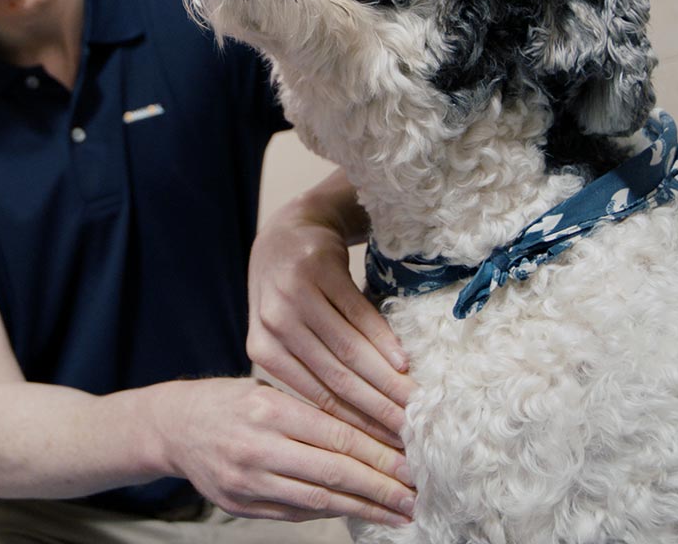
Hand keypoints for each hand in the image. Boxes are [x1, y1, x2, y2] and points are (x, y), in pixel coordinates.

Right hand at [158, 377, 413, 524]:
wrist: (173, 428)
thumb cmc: (226, 401)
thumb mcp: (266, 387)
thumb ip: (312, 409)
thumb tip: (374, 430)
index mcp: (267, 409)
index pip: (336, 435)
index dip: (378, 453)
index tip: (411, 463)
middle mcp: (256, 448)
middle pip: (332, 473)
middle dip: (380, 487)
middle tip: (414, 495)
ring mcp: (247, 482)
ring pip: (318, 499)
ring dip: (364, 508)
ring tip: (397, 512)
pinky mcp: (241, 505)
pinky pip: (296, 512)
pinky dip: (331, 511)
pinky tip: (357, 510)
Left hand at [247, 206, 414, 447]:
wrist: (292, 229)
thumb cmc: (293, 293)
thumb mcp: (287, 333)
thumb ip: (309, 371)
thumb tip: (352, 432)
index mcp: (263, 348)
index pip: (315, 396)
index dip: (353, 425)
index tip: (385, 447)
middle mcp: (274, 322)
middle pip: (334, 377)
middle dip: (375, 410)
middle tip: (409, 434)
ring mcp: (295, 293)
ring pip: (347, 349)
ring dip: (385, 380)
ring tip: (414, 403)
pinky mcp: (319, 268)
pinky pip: (357, 313)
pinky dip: (382, 341)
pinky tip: (404, 362)